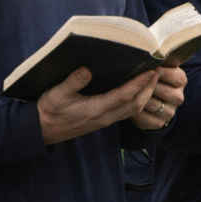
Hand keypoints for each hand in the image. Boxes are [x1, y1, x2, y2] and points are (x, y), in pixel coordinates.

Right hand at [38, 67, 158, 145]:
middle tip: (158, 69)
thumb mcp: (55, 95)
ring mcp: (106, 120)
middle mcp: (105, 117)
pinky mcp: (104, 120)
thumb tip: (87, 70)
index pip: (125, 96)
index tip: (151, 70)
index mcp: (95, 109)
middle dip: (149, 87)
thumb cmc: (48, 111)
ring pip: (134, 109)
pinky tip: (140, 89)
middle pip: (136, 104)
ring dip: (146, 94)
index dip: (140, 83)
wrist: (41, 131)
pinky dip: (138, 100)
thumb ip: (72, 83)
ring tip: (153, 77)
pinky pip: (127, 111)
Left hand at [132, 65, 186, 129]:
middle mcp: (178, 97)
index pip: (177, 77)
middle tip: (136, 80)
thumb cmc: (150, 76)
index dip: (163, 73)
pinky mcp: (159, 123)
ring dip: (141, 98)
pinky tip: (129, 105)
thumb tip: (147, 56)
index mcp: (181, 80)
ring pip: (153, 105)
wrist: (149, 96)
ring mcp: (170, 112)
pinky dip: (136, 113)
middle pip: (165, 92)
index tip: (152, 69)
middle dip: (149, 86)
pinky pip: (146, 119)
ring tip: (130, 92)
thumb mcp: (157, 66)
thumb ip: (156, 62)